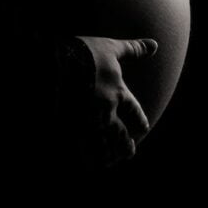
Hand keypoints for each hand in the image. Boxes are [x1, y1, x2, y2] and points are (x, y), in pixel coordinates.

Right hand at [72, 35, 157, 168]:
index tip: (143, 128)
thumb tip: (155, 44)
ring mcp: (87, 123)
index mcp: (117, 93)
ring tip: (110, 162)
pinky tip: (88, 163)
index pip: (135, 112)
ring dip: (109, 156)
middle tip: (129, 152)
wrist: (52, 64)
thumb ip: (133, 49)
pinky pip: (82, 152)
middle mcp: (106, 112)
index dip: (140, 121)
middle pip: (121, 136)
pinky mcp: (69, 129)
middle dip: (126, 146)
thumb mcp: (110, 48)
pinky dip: (88, 159)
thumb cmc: (84, 53)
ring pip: (104, 148)